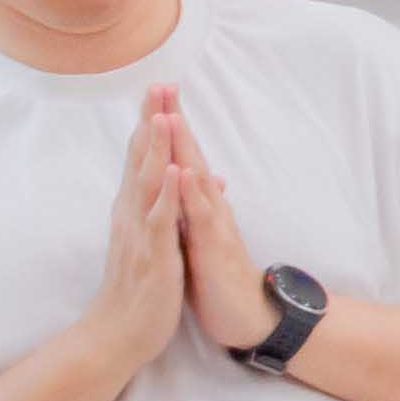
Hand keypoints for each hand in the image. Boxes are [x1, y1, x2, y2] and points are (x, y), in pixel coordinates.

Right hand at [86, 106, 189, 368]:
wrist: (117, 334)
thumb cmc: (140, 289)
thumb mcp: (155, 242)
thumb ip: (161, 210)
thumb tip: (176, 181)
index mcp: (136, 211)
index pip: (143, 159)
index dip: (152, 124)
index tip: (160, 90)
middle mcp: (132, 215)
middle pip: (141, 160)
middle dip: (151, 122)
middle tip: (158, 84)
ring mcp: (140, 234)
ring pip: (148, 184)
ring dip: (155, 150)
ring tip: (162, 115)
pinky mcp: (152, 255)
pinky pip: (159, 221)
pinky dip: (167, 195)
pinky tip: (174, 172)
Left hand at [164, 94, 280, 354]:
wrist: (246, 315)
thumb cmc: (219, 277)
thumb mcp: (203, 235)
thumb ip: (200, 205)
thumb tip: (199, 180)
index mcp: (199, 204)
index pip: (181, 157)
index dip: (168, 126)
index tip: (153, 95)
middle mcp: (208, 206)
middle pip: (189, 155)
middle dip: (176, 120)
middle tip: (163, 84)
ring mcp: (213, 224)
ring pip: (197, 178)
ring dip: (184, 146)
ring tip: (171, 114)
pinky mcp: (214, 247)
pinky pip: (202, 216)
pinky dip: (192, 193)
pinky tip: (184, 172)